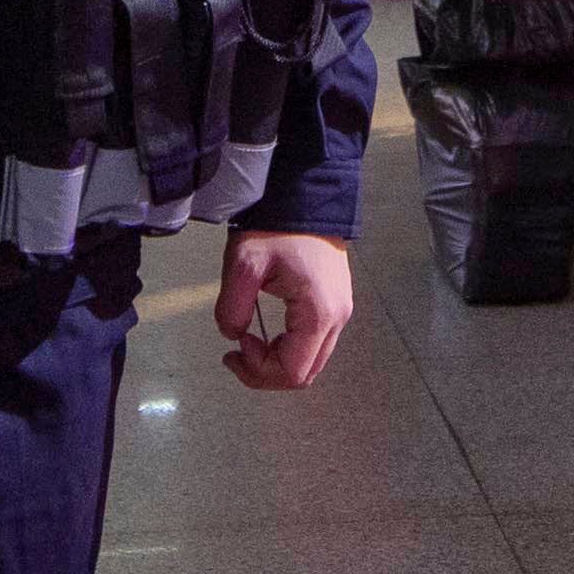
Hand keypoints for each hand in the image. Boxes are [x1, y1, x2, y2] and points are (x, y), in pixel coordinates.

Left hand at [212, 231, 354, 392]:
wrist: (307, 199)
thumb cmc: (277, 230)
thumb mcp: (244, 265)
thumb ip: (232, 308)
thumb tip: (232, 334)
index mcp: (318, 314)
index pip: (293, 372)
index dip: (259, 371)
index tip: (235, 347)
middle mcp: (337, 320)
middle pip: (305, 374)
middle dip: (266, 371)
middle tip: (237, 350)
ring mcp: (340, 313)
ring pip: (311, 362)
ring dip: (277, 361)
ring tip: (250, 340)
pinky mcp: (336, 305)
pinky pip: (314, 344)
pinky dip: (288, 348)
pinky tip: (268, 333)